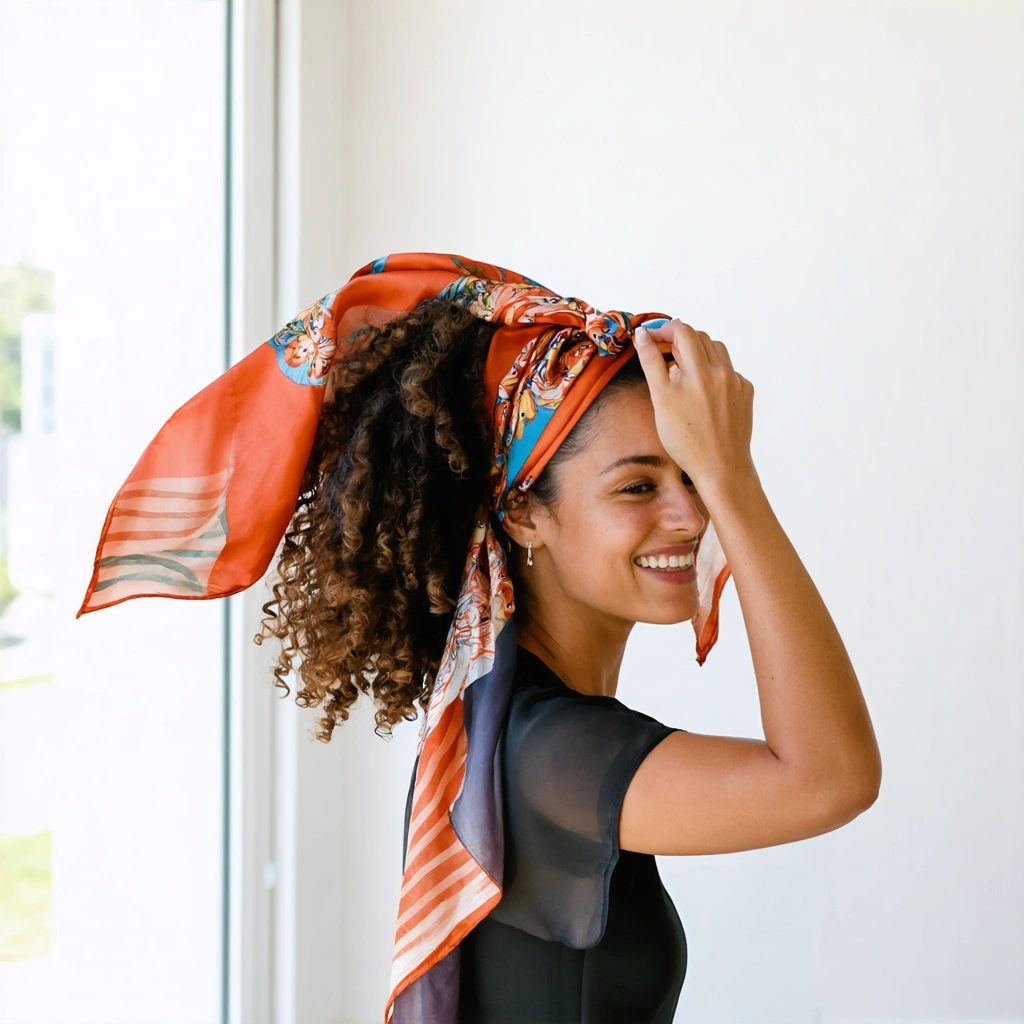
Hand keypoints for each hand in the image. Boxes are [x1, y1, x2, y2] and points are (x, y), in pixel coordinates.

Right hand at [632, 319, 755, 491]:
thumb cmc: (686, 440)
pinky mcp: (745, 391)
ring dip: (698, 352)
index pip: (681, 331)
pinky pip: (728, 370)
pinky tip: (702, 391)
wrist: (721, 467)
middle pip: (699, 337)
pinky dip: (713, 371)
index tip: (651, 337)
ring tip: (683, 369)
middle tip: (663, 352)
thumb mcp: (661, 400)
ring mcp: (735, 381)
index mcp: (697, 371)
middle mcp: (719, 371)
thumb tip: (642, 335)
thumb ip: (652, 363)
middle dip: (680, 339)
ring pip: (716, 350)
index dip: (664, 329)